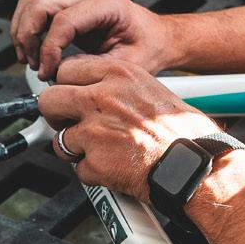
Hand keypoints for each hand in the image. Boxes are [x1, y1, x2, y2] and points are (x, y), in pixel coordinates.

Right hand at [10, 0, 177, 80]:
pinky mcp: (67, 5)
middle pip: (38, 5)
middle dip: (29, 38)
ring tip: (31, 60)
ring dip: (23, 33)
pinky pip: (36, 10)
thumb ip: (94, 67)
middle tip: (35, 65)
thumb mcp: (127, 64)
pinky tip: (35, 53)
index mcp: (107, 3)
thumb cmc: (148, 48)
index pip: (63, 20)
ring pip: (30, 3)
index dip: (49, 49)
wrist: (156, 38)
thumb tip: (61, 71)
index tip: (48, 71)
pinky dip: (28, 30)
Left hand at [37, 56, 224, 200]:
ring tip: (100, 152)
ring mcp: (96, 130)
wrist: (195, 165)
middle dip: (55, 116)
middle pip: (49, 100)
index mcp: (119, 73)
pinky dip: (92, 173)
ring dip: (75, 150)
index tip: (70, 97)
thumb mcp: (151, 89)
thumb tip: (90, 90)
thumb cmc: (182, 133)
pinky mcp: (95, 161)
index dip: (66, 87)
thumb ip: (117, 87)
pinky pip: (77, 169)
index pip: (66, 70)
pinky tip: (113, 168)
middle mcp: (103, 97)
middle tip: (69, 125)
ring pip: (59, 140)